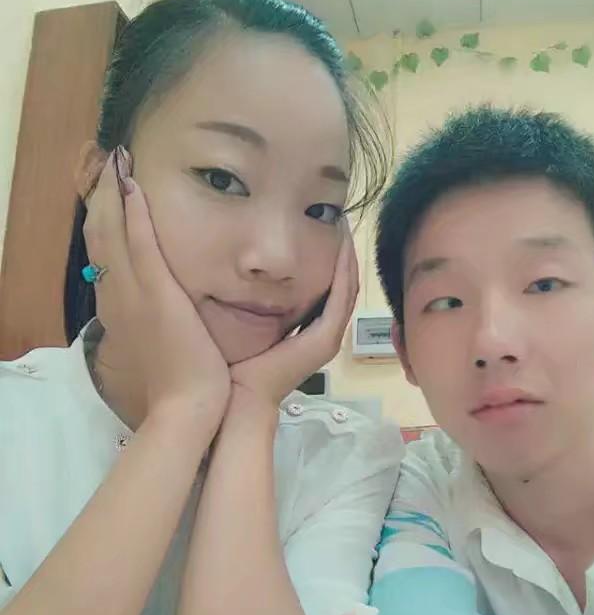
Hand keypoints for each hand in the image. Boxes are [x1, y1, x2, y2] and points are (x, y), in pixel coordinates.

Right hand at [84, 149, 230, 430]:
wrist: (189, 406)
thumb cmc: (184, 383)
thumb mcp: (164, 346)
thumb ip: (163, 323)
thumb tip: (169, 308)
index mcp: (121, 311)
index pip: (105, 258)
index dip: (103, 224)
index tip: (107, 197)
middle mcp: (119, 298)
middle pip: (100, 239)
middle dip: (102, 201)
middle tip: (106, 168)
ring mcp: (134, 295)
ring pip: (113, 234)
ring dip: (112, 195)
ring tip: (115, 163)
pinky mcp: (156, 294)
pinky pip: (139, 244)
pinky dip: (133, 213)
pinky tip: (133, 186)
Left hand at [229, 224, 358, 410]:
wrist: (229, 397)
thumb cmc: (224, 360)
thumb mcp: (236, 317)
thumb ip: (242, 293)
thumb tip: (233, 258)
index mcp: (302, 329)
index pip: (324, 287)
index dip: (328, 255)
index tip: (321, 222)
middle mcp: (319, 332)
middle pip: (340, 285)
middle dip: (342, 252)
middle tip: (340, 217)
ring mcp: (325, 338)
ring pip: (346, 288)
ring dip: (347, 256)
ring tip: (344, 224)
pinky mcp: (324, 342)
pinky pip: (341, 298)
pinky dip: (344, 271)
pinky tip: (343, 244)